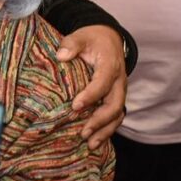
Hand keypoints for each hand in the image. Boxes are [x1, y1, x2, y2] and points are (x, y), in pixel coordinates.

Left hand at [56, 25, 126, 148]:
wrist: (109, 39)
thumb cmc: (92, 39)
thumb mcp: (81, 36)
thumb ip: (71, 44)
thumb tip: (61, 56)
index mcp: (110, 65)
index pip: (103, 83)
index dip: (91, 95)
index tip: (75, 106)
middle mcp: (119, 81)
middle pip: (114, 105)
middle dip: (99, 120)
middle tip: (83, 132)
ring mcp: (119, 92)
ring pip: (117, 115)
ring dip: (104, 131)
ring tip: (89, 144)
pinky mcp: (116, 98)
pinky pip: (115, 117)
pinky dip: (107, 130)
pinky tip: (95, 142)